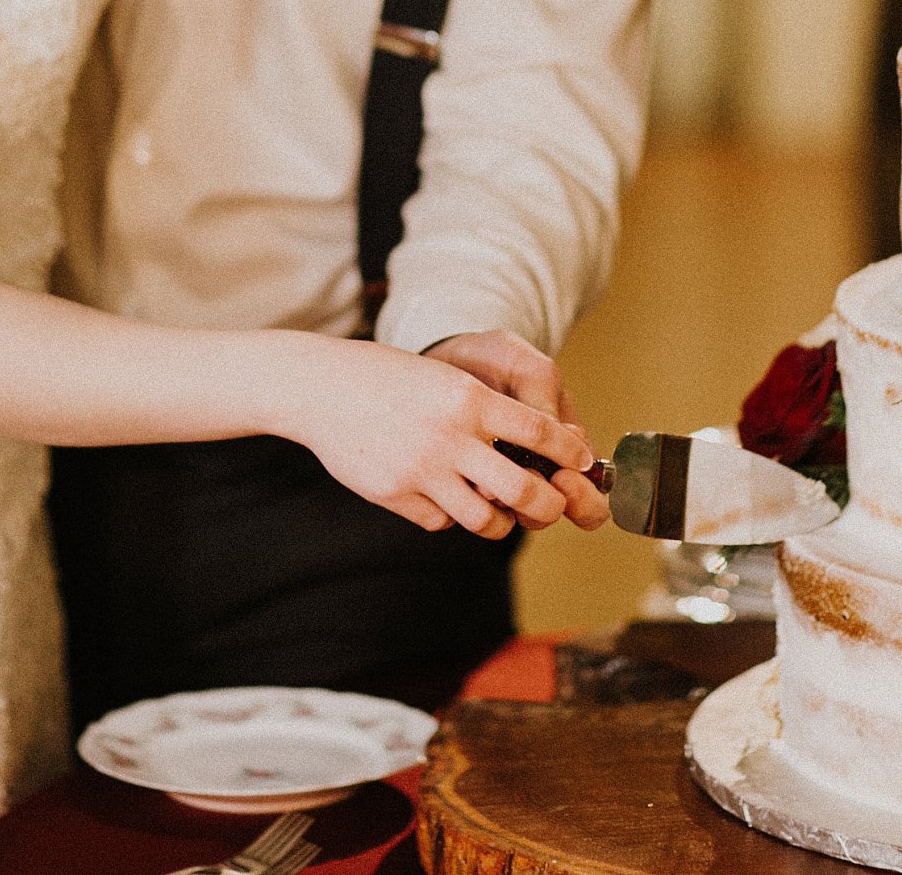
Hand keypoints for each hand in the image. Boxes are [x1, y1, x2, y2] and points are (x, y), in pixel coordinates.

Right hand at [285, 337, 595, 538]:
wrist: (322, 387)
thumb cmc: (390, 379)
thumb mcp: (446, 379)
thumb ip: (488, 411)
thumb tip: (540, 448)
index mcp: (470, 400)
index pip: (541, 434)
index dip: (569, 454)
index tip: (580, 463)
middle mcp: (451, 437)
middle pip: (524, 490)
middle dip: (548, 505)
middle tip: (549, 504)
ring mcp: (421, 469)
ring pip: (485, 519)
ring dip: (500, 521)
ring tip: (500, 513)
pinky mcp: (395, 493)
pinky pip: (441, 522)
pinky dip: (450, 516)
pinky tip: (443, 498)